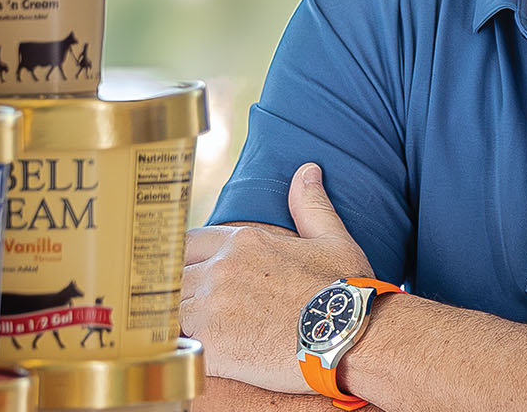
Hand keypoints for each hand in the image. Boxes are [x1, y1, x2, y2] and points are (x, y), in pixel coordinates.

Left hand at [181, 163, 374, 394]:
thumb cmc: (347, 292)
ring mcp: (213, 308)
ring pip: (169, 311)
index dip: (185, 261)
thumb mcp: (333, 241)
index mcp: (244, 242)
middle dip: (178, 292)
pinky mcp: (213, 346)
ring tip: (197, 334)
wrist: (356, 339)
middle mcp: (222, 270)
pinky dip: (184, 350)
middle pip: (172, 277)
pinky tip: (197, 355)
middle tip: (193, 310)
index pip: (187, 244)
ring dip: (180, 322)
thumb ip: (311, 206)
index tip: (192, 277)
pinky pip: (179, 346)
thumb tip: (307, 172)